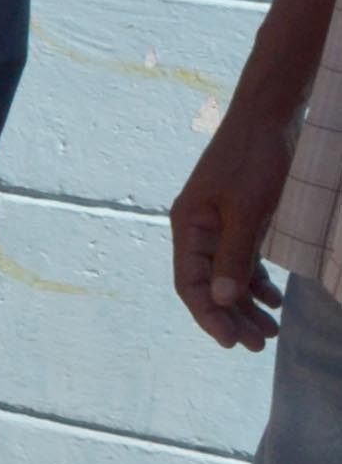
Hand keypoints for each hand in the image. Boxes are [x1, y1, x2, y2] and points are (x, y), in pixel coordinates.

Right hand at [170, 109, 295, 351]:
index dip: (208, 316)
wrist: (268, 119)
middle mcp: (198, 230)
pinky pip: (242, 261)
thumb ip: (233, 257)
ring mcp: (218, 224)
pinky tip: (273, 298)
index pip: (190, 284)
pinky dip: (256, 282)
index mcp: (188, 227)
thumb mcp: (247, 212)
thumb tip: (220, 302)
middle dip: (232, 317)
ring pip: (227, 276)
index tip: (232, 343)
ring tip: (271, 331)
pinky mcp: (239, 219)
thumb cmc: (254, 162)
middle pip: (209, 285)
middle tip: (260, 345)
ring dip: (247, 305)